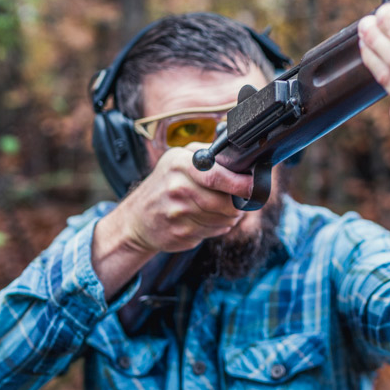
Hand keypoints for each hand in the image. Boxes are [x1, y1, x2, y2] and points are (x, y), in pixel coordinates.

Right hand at [107, 143, 253, 253]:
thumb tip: (241, 158)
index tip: (253, 186)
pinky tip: (208, 219)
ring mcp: (178, 213)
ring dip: (230, 216)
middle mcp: (177, 188)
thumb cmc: (164, 184)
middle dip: (238, 204)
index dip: (240, 184)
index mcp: (180, 164)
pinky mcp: (181, 233)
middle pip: (224, 202)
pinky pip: (214, 231)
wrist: (137, 218)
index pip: (217, 176)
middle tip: (240, 200)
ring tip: (222, 209)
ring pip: (222, 219)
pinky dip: (218, 227)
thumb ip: (207, 155)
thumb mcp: (178, 159)